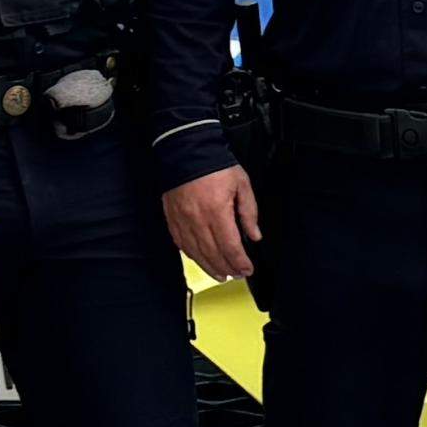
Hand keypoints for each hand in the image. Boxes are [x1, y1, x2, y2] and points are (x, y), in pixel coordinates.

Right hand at [164, 163, 263, 281]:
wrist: (187, 151)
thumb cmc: (214, 165)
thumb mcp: (241, 184)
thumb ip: (249, 212)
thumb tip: (254, 235)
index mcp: (217, 211)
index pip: (230, 247)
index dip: (240, 262)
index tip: (248, 269)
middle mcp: (197, 219)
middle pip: (213, 254)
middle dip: (228, 268)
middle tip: (237, 275)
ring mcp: (182, 221)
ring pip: (197, 253)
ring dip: (210, 268)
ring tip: (221, 275)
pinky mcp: (172, 219)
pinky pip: (182, 245)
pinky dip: (193, 256)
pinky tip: (201, 261)